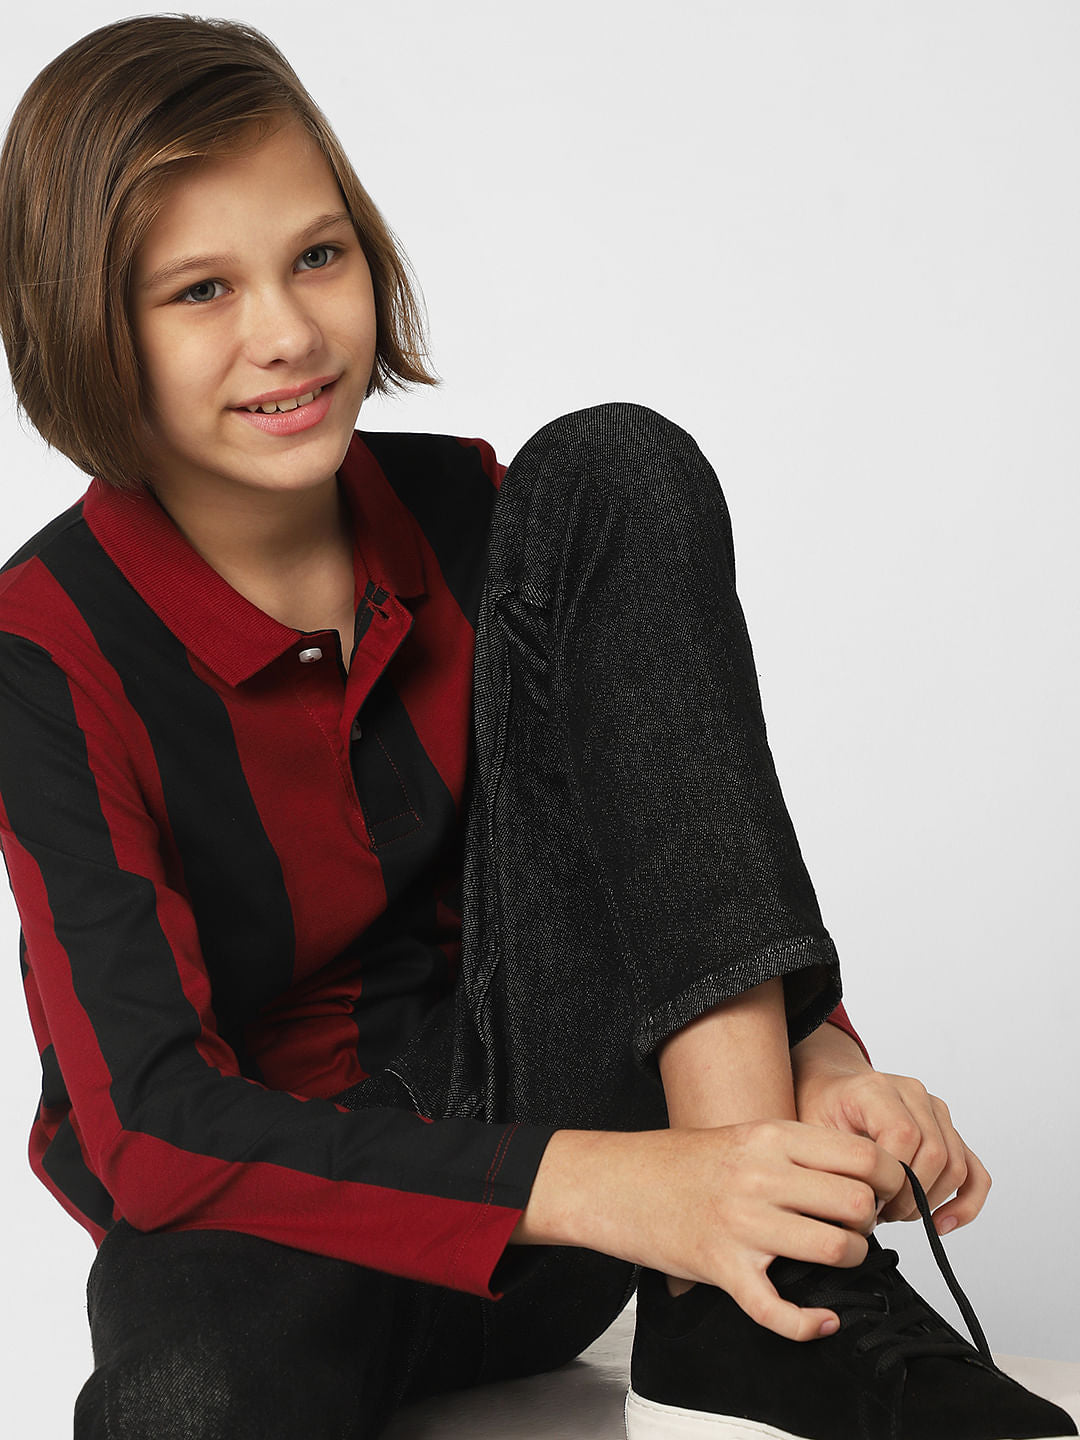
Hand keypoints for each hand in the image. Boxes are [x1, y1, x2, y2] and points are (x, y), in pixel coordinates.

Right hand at [512, 1120, 908, 1343]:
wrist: (614, 1182)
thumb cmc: (679, 1162)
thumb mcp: (742, 1135)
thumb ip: (794, 1151)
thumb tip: (858, 1176)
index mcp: (768, 1136)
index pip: (862, 1155)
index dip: (888, 1180)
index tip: (881, 1194)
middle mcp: (759, 1175)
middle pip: (857, 1202)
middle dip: (870, 1223)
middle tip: (856, 1227)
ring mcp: (741, 1222)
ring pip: (834, 1248)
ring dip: (849, 1261)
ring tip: (836, 1258)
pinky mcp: (722, 1266)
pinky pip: (778, 1309)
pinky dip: (808, 1324)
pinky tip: (821, 1320)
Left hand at [790, 1025, 991, 1235]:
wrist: (828, 1087)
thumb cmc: (818, 1109)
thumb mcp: (809, 1132)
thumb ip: (830, 1163)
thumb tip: (857, 1212)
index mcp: (875, 1088)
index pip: (904, 1134)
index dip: (891, 1178)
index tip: (867, 1200)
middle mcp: (912, 1093)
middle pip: (935, 1153)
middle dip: (910, 1196)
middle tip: (881, 1214)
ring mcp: (934, 1111)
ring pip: (956, 1165)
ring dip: (931, 1202)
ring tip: (896, 1213)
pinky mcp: (948, 1132)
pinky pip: (974, 1171)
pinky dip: (966, 1203)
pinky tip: (942, 1224)